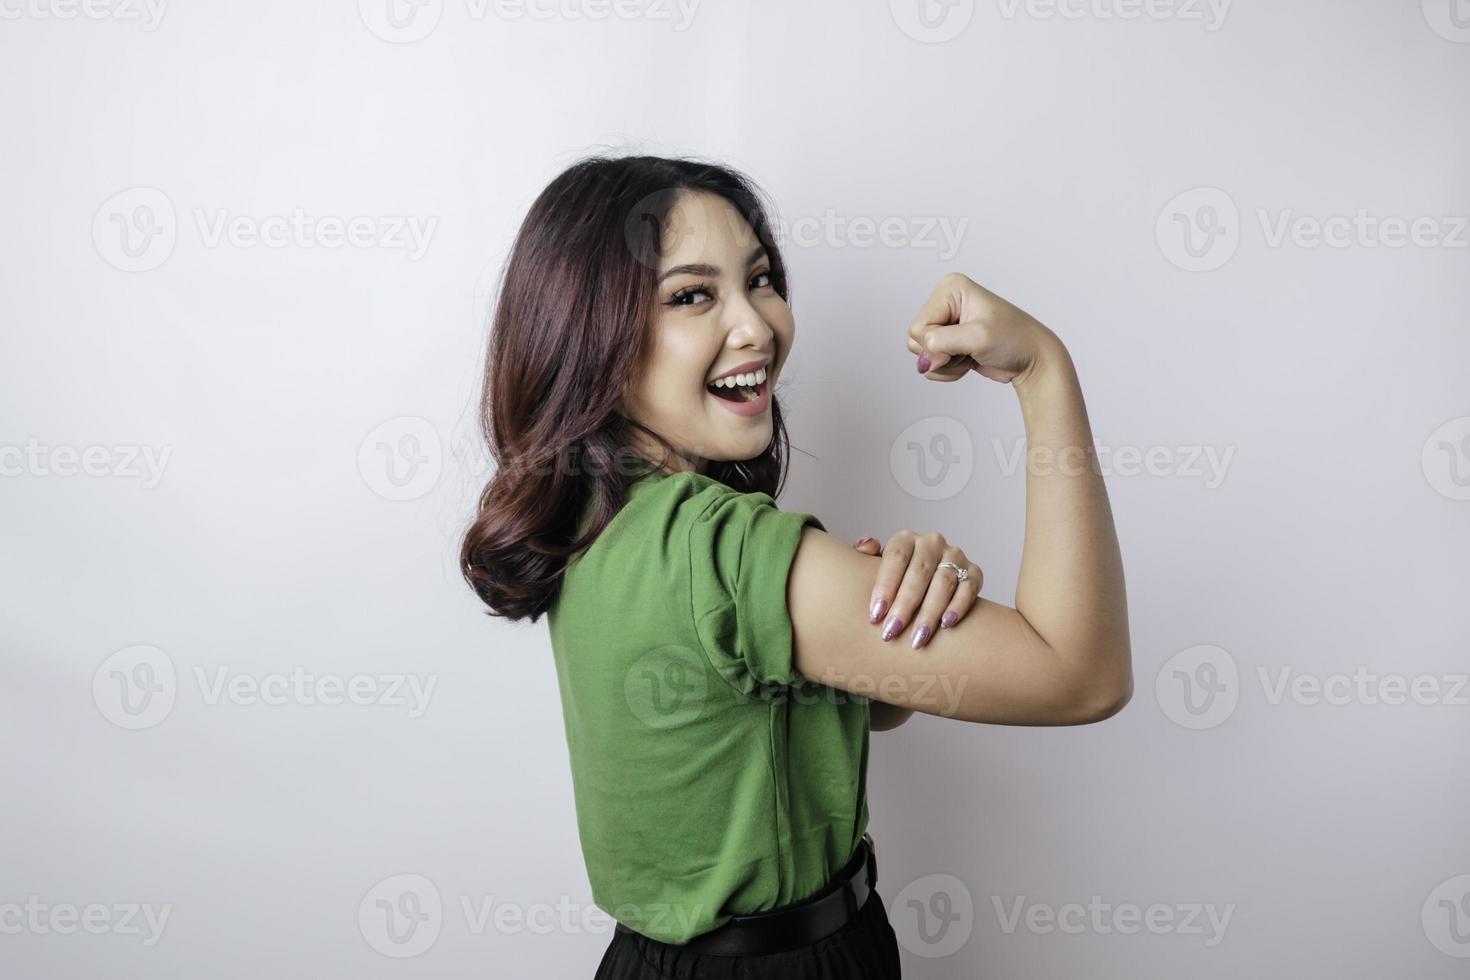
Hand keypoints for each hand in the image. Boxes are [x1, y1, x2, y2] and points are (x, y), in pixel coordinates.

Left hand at [852, 531, 982, 649]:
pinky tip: (946, 624)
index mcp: (906, 539)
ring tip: (917, 638)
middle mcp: (932, 543)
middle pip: (918, 573)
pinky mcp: (973, 572)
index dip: (885, 586)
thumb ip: (866, 556)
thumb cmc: (895, 578)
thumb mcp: (876, 565)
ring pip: (943, 583)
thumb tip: (866, 546)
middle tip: (892, 632)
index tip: (875, 615)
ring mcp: (955, 556)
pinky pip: (968, 588)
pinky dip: (958, 606)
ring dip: (930, 612)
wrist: (926, 582)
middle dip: (904, 606)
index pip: (895, 558)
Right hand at [906, 272, 1060, 385]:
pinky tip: (969, 360)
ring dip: (945, 363)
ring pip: (921, 353)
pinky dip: (948, 369)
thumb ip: (941, 344)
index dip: (937, 343)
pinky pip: (930, 362)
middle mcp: (946, 301)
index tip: (965, 343)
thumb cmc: (1015, 340)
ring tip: (971, 353)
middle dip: (941, 354)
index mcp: (951, 288)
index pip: (918, 326)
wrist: (1033, 359)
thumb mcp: (978, 337)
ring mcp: (947, 322)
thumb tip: (922, 360)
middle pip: (916, 339)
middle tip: (969, 349)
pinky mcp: (949, 340)